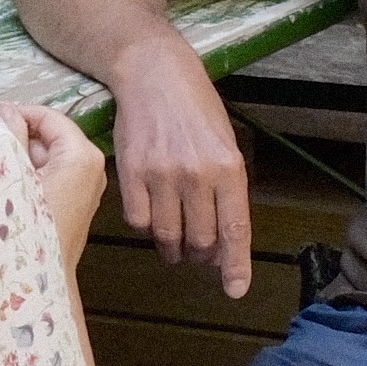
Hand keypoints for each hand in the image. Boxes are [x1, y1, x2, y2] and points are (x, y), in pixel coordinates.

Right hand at [12, 100, 112, 266]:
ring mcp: (83, 191)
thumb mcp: (11, 171)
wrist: (33, 285)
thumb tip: (3, 109)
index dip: (14, 114)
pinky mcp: (71, 209)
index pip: (46, 116)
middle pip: (46, 138)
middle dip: (14, 139)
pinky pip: (46, 181)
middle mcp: (90, 169)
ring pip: (43, 160)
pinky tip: (1, 190)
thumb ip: (8, 133)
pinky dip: (24, 179)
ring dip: (15, 160)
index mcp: (82, 156)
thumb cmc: (22, 227)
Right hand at [107, 55, 255, 297]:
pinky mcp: (130, 173)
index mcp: (228, 167)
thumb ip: (227, 189)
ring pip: (167, 235)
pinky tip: (151, 215)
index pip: (234, 229)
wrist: (154, 75)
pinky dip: (145, 227)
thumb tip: (223, 239)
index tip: (235, 290)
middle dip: (200, 255)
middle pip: (199, 240)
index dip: (235, 265)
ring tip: (174, 243)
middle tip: (197, 252)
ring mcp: (161, 175)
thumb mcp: (226, 143)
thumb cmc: (196, 109)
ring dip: (172, 248)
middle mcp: (196, 174)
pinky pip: (137, 221)